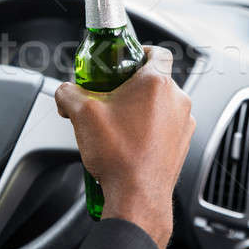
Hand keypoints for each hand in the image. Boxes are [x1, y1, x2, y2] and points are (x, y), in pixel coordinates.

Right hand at [55, 46, 195, 248]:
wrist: (137, 197)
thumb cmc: (118, 155)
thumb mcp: (81, 114)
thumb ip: (68, 93)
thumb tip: (64, 92)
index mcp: (156, 83)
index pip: (158, 51)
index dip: (141, 51)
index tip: (128, 59)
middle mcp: (177, 100)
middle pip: (156, 79)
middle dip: (133, 85)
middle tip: (112, 95)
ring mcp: (183, 124)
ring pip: (163, 104)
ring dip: (143, 107)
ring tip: (118, 122)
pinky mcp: (182, 144)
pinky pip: (168, 126)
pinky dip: (152, 127)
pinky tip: (130, 141)